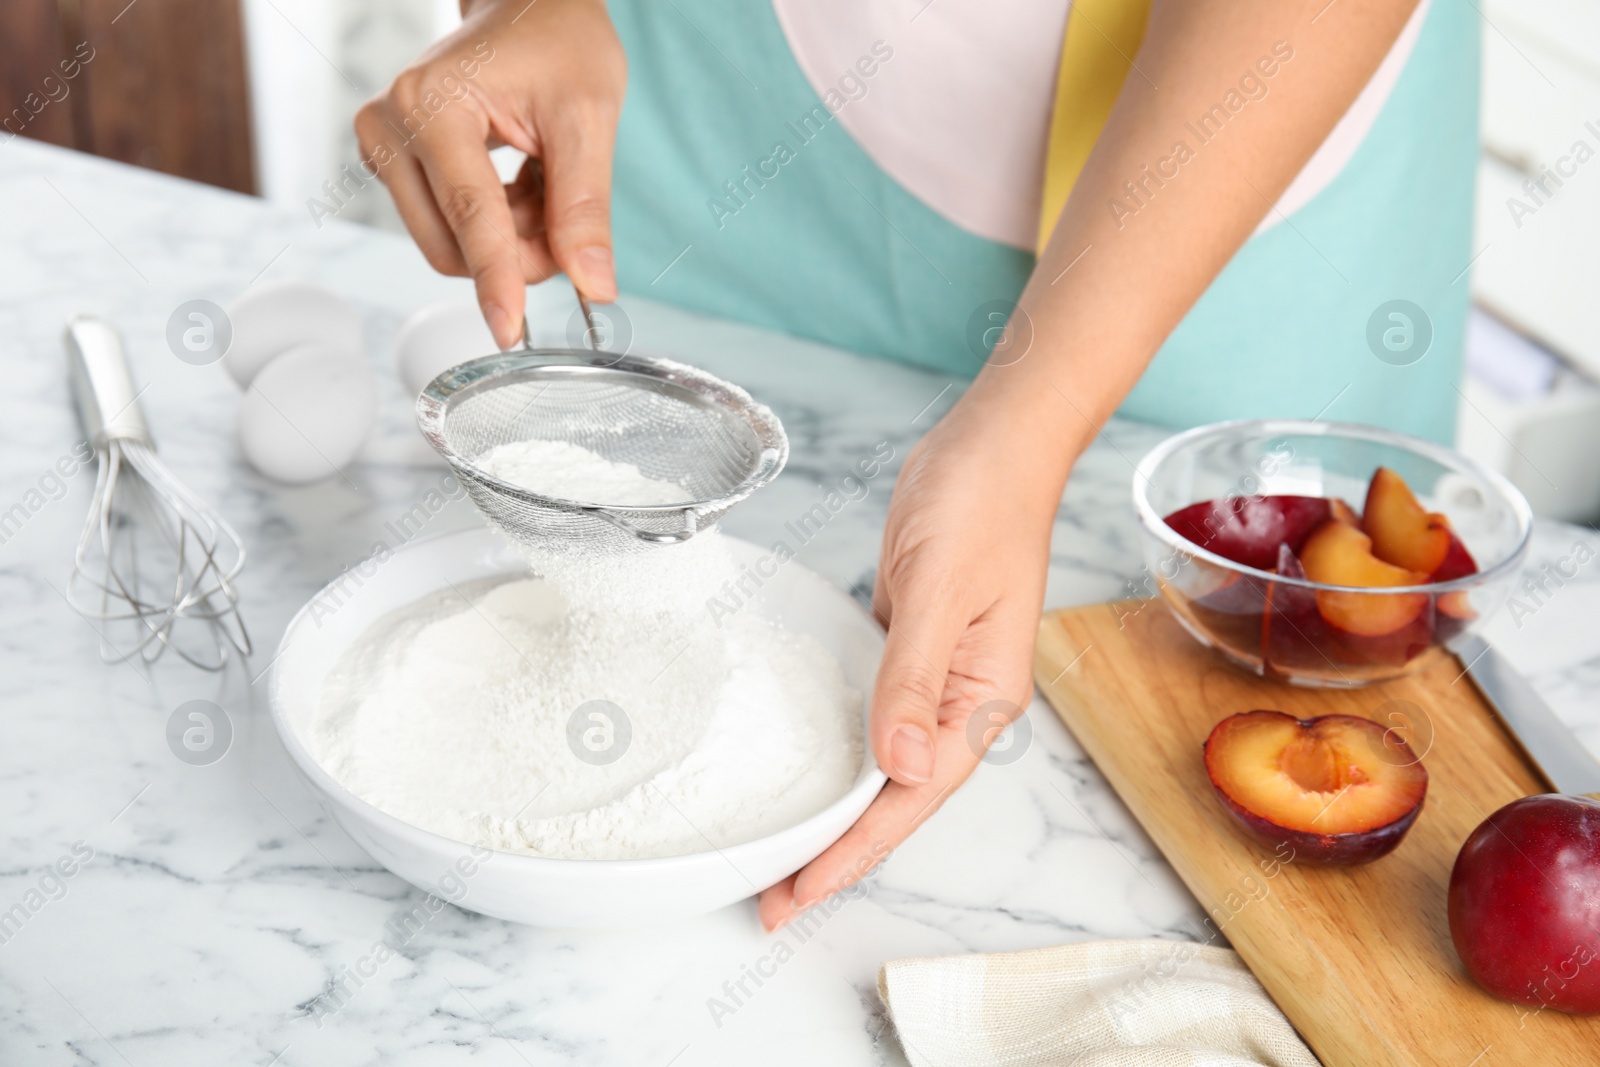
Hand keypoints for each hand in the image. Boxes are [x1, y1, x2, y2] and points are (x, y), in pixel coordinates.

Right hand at [356, 0, 624, 347]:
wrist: (529, 7)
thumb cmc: (559, 43)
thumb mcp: (589, 118)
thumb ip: (585, 207)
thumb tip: (592, 287)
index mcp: (434, 104)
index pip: (471, 215)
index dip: (498, 279)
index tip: (510, 331)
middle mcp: (391, 125)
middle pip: (452, 245)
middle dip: (518, 253)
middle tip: (564, 214)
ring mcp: (383, 144)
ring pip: (450, 246)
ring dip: (510, 240)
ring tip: (542, 183)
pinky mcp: (391, 162)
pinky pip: (446, 229)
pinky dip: (496, 226)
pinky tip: (520, 183)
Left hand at [757, 401, 1063, 929]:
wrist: (993, 442)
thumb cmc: (981, 503)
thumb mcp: (940, 590)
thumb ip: (914, 677)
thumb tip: (899, 765)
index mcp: (980, 698)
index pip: (912, 798)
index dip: (855, 851)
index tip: (800, 891)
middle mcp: (959, 699)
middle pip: (895, 797)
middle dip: (838, 850)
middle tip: (772, 898)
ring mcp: (933, 674)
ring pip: (880, 762)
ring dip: (836, 807)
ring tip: (783, 853)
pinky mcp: (906, 644)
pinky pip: (869, 713)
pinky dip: (836, 747)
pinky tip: (803, 764)